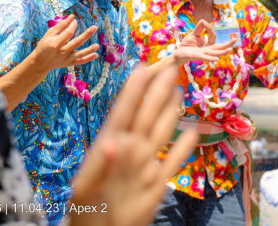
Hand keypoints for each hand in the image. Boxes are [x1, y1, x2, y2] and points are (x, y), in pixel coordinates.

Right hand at [29, 15, 98, 71]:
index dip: (73, 25)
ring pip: (80, 54)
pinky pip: (80, 61)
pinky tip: (96, 55)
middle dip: (86, 35)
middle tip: (95, 27)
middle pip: (76, 42)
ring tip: (97, 45)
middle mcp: (62, 51)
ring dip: (89, 50)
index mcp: (56, 43)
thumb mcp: (49, 34)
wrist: (41, 62)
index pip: (68, 33)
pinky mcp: (69, 63)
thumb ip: (60, 26)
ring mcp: (66, 58)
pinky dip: (88, 59)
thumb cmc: (44, 45)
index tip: (75, 21)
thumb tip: (71, 17)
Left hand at [70, 64, 196, 225]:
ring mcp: (144, 165)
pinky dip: (183, 149)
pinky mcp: (155, 185)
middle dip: (158, 91)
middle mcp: (130, 149)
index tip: (145, 66)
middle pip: (147, 114)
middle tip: (171, 68)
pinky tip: (193, 135)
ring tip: (178, 90)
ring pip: (161, 132)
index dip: (135, 88)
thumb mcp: (86, 189)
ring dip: (170, 111)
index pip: (125, 110)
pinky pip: (172, 163)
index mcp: (111, 144)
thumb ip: (101, 164)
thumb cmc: (85, 211)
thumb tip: (114, 141)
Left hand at [176, 19, 235, 65]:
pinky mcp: (197, 56)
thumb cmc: (187, 45)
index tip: (204, 22)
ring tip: (230, 49)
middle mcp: (207, 50)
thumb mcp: (194, 34)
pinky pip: (205, 57)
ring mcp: (203, 54)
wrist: (179, 53)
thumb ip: (199, 28)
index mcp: (207, 45)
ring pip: (215, 53)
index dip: (209, 28)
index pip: (213, 36)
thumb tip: (204, 20)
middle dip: (227, 44)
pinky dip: (210, 58)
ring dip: (222, 52)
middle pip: (219, 47)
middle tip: (235, 39)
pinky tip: (216, 59)